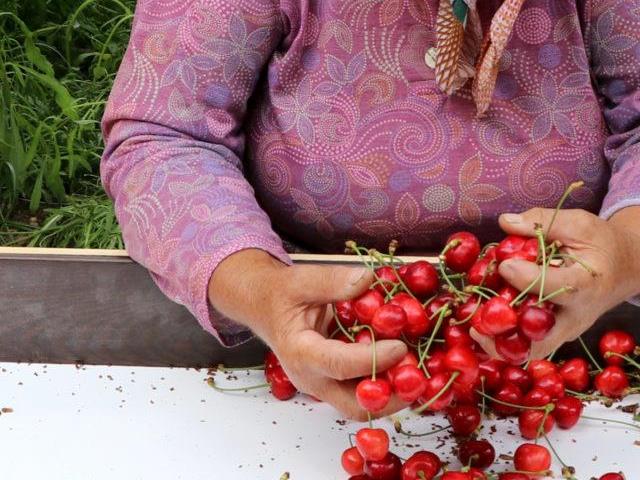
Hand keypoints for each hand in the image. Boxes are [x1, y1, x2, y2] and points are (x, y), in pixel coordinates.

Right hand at [208, 249, 407, 419]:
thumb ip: (333, 281)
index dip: (373, 359)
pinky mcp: (334, 381)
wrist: (264, 306)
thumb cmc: (280, 296)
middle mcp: (311, 378)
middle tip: (419, 380)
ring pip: (361, 404)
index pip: (339, 365)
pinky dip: (385, 382)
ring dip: (392, 393)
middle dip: (390, 398)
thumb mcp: (300, 280)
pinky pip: (362, 390)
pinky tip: (405, 364)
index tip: (400, 346)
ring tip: (419, 373)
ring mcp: (323, 384)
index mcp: (300, 352)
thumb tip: (369, 280)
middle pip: (354, 405)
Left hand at [471, 207, 639, 359]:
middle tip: (476, 320)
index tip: (505, 264)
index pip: (554, 287)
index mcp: (585, 284)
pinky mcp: (554, 335)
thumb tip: (505, 222)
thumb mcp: (578, 224)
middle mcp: (575, 315)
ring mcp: (564, 330)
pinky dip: (503, 341)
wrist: (623, 268)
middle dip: (506, 330)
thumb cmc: (600, 244)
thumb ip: (541, 222)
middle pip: (540, 337)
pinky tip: (480, 326)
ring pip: (531, 349)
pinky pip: (527, 346)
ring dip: (499, 342)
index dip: (526, 278)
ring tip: (472, 328)